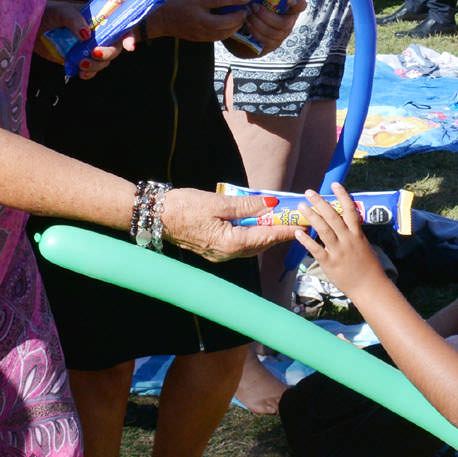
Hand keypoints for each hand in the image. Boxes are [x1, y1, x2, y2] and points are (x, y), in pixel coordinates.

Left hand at [36, 0, 138, 79]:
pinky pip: (89, 70)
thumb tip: (86, 35)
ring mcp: (87, 48)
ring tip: (82, 63)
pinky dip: (88, 74)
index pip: (120, 26)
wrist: (30, 27)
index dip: (128, 36)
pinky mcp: (77, 60)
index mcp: (98, 19)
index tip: (128, 46)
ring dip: (97, 65)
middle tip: (94, 53)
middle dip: (108, 53)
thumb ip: (74, 20)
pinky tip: (81, 72)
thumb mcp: (61, 11)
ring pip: (103, 61)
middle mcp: (96, 34)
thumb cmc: (48, 13)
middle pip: (114, 47)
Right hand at [147, 0, 250, 43]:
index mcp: (197, 3)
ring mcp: (201, 32)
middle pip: (225, 22)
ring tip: (242, 18)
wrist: (163, 20)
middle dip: (239, 17)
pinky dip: (229, 31)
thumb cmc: (180, 2)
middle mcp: (199, 19)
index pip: (219, 0)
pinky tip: (233, 25)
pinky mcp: (202, 39)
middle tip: (246, 10)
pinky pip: (220, 37)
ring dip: (236, 26)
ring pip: (225, 32)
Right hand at [159, 188, 301, 260]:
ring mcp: (219, 253)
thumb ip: (246, 205)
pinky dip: (252, 235)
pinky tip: (256, 225)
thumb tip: (270, 204)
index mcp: (230, 243)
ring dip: (266, 235)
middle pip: (260, 244)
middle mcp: (226, 253)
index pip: (265, 237)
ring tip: (281, 224)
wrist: (155, 216)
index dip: (285, 231)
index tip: (302, 226)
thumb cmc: (184, 207)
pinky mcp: (212, 248)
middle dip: (279, 234)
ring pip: (250, 245)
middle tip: (296, 223)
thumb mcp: (218, 203)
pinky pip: (239, 243)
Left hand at [240, 0, 303, 54]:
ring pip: (273, 33)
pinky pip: (265, 41)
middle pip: (285, 23)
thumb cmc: (255, 11)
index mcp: (288, 9)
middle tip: (253, 7)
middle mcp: (288, 23)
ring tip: (247, 15)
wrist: (244, 31)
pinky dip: (255, 31)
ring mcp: (281, 36)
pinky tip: (247, 24)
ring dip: (258, 23)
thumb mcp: (260, 0)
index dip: (298, 3)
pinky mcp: (271, 45)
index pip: (300, 5)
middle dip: (266, 15)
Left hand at [300, 185, 390, 299]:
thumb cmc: (368, 267)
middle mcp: (348, 240)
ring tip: (301, 206)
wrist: (370, 287)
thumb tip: (345, 224)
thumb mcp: (364, 246)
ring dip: (312, 216)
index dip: (343, 195)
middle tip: (309, 192)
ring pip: (323, 229)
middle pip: (333, 216)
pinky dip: (306, 240)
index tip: (335, 184)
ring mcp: (338, 251)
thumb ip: (353, 235)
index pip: (350, 210)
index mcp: (357, 234)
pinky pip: (316, 249)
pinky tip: (297, 232)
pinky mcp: (330, 263)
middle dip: (320, 202)